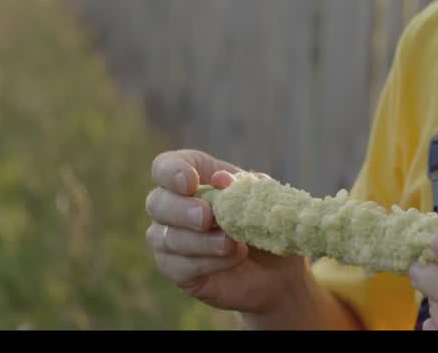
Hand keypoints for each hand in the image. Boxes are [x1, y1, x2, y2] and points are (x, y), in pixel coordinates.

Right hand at [145, 149, 307, 313]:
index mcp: (193, 178)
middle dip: (181, 209)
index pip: (165, 167)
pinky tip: (234, 258)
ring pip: (166, 238)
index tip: (191, 182)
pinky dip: (208, 262)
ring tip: (232, 243)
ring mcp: (170, 240)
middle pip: (156, 202)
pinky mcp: (177, 270)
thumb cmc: (267, 220)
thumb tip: (221, 179)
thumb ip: (243, 185)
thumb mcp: (263, 197)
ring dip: (201, 241)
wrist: (280, 263)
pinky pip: (177, 267)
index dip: (172, 172)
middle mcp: (172, 207)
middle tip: (207, 217)